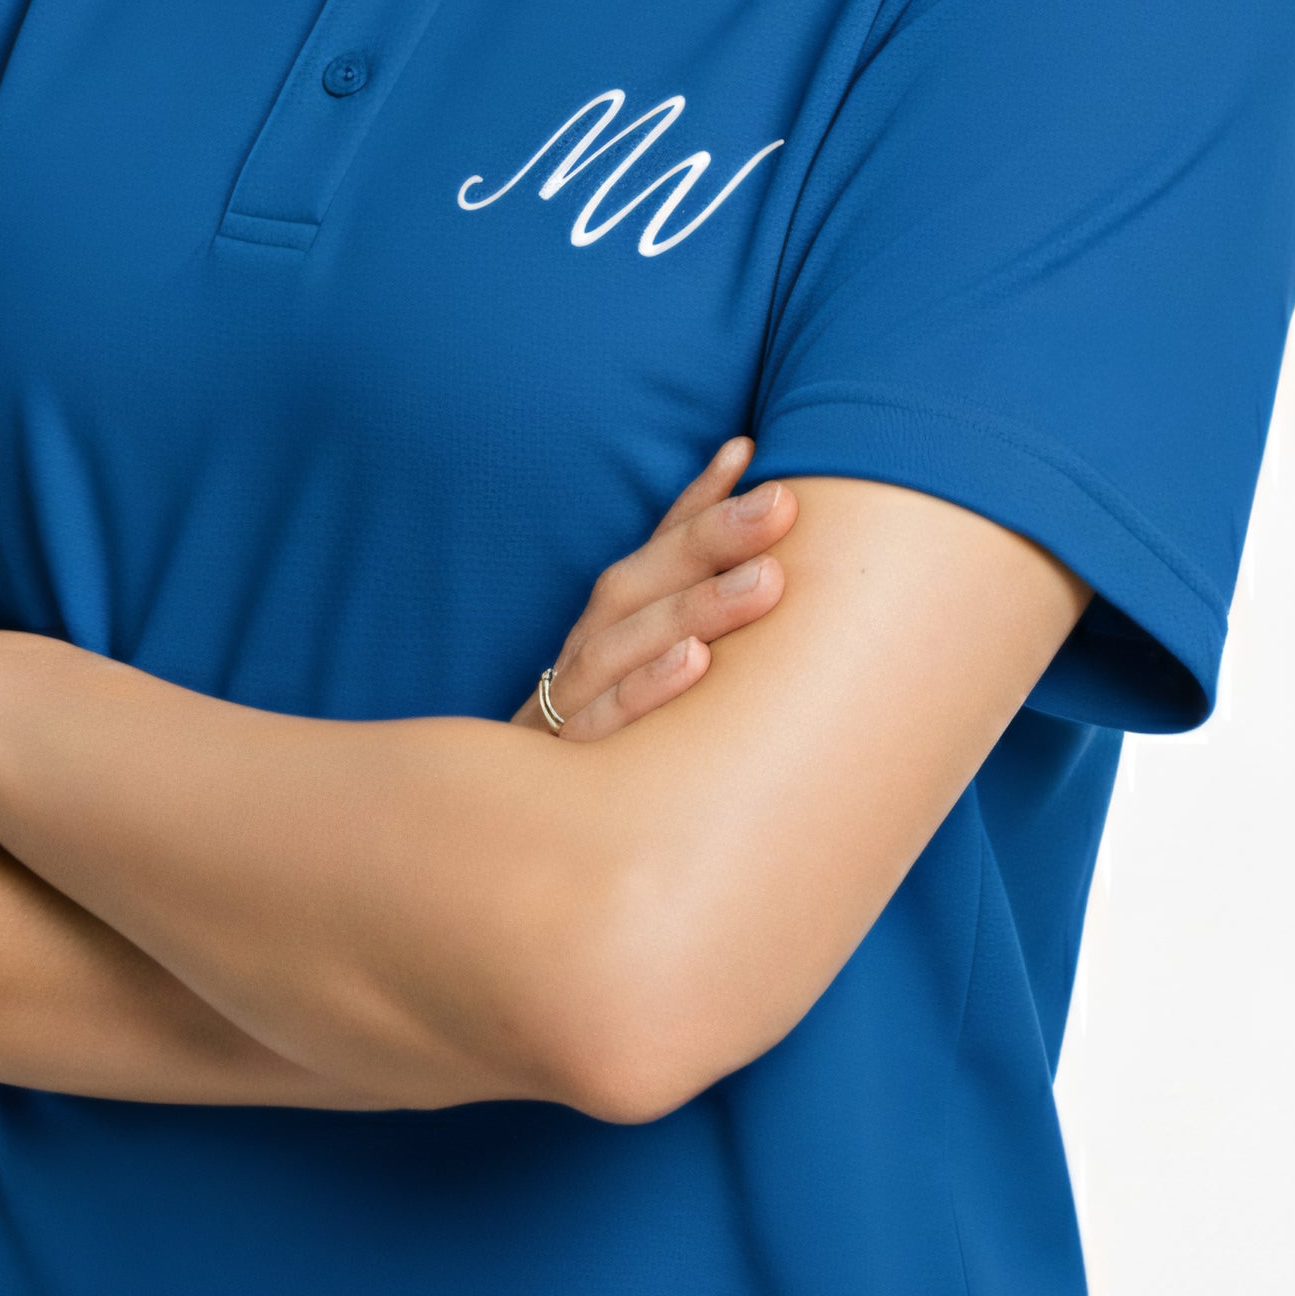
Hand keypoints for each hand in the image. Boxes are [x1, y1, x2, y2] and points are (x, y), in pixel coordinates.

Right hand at [508, 436, 797, 742]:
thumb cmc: (606, 750)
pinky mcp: (565, 767)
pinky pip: (604, 722)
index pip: (654, 549)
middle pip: (642, 583)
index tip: (749, 450)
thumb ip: (692, 618)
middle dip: (712, 537)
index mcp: (608, 628)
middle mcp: (585, 653)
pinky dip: (647, 689)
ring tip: (766, 580)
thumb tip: (764, 545)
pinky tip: (695, 662)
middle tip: (782, 503)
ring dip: (697, 605)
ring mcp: (569, 706)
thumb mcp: (640, 680)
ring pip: (626, 644)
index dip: (698, 499)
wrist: (512, 845)